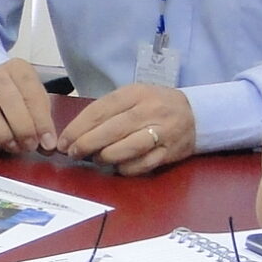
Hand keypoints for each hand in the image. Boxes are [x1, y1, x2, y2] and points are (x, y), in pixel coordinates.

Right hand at [0, 58, 58, 153]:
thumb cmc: (20, 96)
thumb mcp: (37, 99)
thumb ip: (43, 120)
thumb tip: (48, 145)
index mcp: (17, 69)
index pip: (31, 93)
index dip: (42, 121)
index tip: (48, 142)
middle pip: (9, 101)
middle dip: (23, 129)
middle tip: (31, 146)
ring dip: (3, 135)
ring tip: (15, 147)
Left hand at [55, 84, 196, 173]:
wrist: (197, 114)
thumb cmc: (156, 105)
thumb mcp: (133, 96)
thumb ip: (108, 111)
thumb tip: (77, 133)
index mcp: (135, 93)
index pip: (100, 110)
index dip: (78, 128)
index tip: (64, 140)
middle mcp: (149, 110)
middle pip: (111, 130)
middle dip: (86, 144)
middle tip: (73, 153)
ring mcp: (162, 132)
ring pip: (126, 148)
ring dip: (105, 157)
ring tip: (95, 159)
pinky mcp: (170, 152)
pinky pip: (143, 165)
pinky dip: (126, 168)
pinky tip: (118, 167)